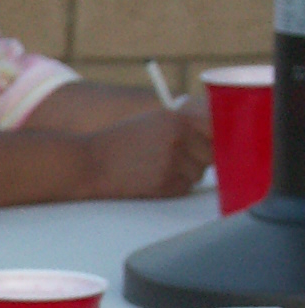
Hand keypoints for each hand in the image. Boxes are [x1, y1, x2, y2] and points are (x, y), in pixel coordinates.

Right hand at [83, 104, 211, 202]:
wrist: (92, 162)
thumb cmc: (121, 142)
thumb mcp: (153, 121)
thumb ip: (183, 125)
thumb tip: (214, 137)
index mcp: (177, 120)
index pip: (215, 129)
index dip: (215, 138)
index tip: (211, 144)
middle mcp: (178, 139)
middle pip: (211, 154)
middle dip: (199, 158)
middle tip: (178, 158)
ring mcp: (172, 162)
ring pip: (198, 173)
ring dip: (185, 173)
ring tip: (160, 167)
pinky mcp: (164, 184)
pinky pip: (184, 188)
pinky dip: (173, 186)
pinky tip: (153, 178)